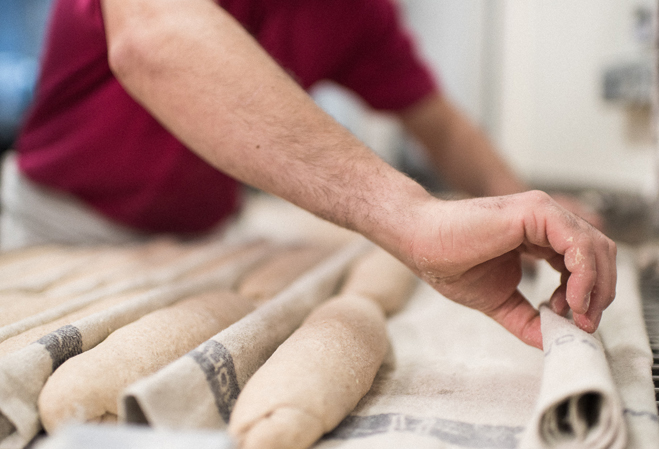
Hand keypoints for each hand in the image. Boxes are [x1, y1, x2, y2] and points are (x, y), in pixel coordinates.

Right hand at [405, 190, 615, 348]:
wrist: (420, 243)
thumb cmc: (449, 262)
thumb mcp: (499, 300)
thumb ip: (528, 318)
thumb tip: (552, 340)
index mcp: (539, 238)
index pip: (584, 262)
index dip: (588, 295)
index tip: (574, 322)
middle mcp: (546, 221)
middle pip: (600, 254)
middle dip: (600, 293)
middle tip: (583, 323)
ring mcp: (542, 212)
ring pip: (597, 247)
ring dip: (596, 287)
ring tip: (576, 314)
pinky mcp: (536, 211)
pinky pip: (579, 244)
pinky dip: (584, 275)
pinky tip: (570, 298)